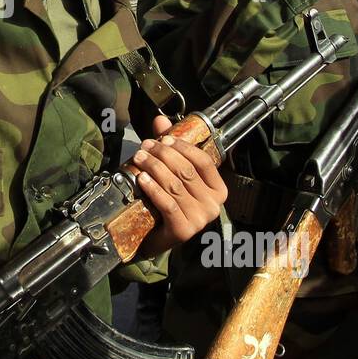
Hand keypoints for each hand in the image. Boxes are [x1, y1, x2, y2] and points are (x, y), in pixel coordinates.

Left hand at [128, 115, 226, 257]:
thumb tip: (160, 120)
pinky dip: (153, 189)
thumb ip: (170, 147)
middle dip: (164, 155)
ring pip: (175, 186)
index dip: (184, 147)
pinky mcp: (183, 230)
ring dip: (154, 168)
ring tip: (139, 158)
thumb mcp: (171, 173)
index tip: (165, 138)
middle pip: (187, 171)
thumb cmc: (167, 203)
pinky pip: (168, 203)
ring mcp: (200, 219)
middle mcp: (213, 205)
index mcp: (218, 189)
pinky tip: (142, 179)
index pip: (204, 161)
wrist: (153, 237)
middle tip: (145, 147)